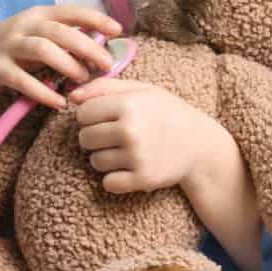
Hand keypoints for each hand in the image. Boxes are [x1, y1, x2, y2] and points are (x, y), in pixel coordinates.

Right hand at [0, 5, 121, 110]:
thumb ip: (66, 39)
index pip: (71, 12)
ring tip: (83, 80)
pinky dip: (43, 92)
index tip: (118, 30)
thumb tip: (104, 45)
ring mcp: (8, 45)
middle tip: (106, 65)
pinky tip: (59, 102)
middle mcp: (23, 25)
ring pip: (42, 49)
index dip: (95, 19)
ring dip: (67, 64)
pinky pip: (23, 80)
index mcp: (38, 15)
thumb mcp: (40, 37)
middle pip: (60, 31)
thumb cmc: (18, 51)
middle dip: (87, 47)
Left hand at [68, 78, 221, 193]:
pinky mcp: (142, 179)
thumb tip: (71, 97)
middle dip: (95, 137)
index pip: (83, 114)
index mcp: (128, 104)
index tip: (106, 118)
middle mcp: (130, 130)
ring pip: (95, 161)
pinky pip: (108, 183)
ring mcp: (136, 156)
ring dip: (105, 158)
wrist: (200, 145)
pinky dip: (115, 178)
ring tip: (127, 150)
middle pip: (85, 138)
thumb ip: (104, 87)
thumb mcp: (141, 90)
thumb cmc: (167, 112)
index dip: (91, 116)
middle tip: (116, 135)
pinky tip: (130, 167)